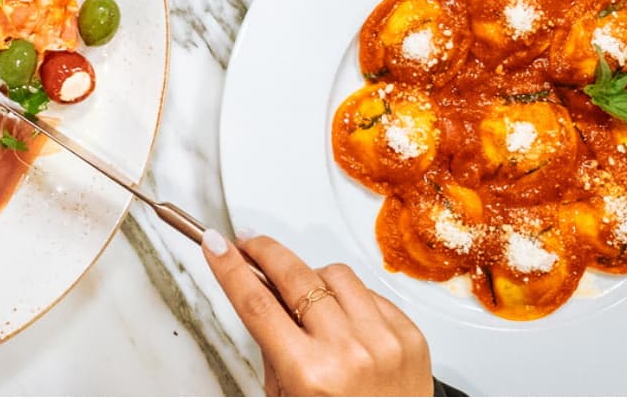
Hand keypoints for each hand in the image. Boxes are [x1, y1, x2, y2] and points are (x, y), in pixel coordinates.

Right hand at [204, 231, 429, 396]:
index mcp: (310, 374)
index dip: (232, 269)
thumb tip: (263, 291)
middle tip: (250, 245)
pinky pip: (370, 293)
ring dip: (313, 278)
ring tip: (308, 298)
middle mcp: (348, 353)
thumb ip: (274, 347)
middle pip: (294, 277)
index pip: (258, 305)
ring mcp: (383, 341)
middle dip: (265, 252)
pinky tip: (346, 321)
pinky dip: (352, 300)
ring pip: (335, 275)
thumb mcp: (287, 395)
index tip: (217, 245)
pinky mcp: (409, 336)